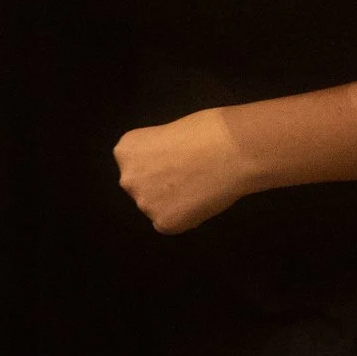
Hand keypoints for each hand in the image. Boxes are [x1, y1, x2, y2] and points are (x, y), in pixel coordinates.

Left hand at [114, 109, 254, 234]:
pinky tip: (201, 200)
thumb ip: (156, 156)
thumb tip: (163, 175)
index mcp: (126, 151)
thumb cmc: (206, 131)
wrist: (231, 150)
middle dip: (161, 186)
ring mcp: (144, 203)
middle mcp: (127, 178)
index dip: (160, 164)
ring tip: (199, 186)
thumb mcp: (167, 134)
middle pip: (143, 188)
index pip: (136, 166)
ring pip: (157, 208)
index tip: (177, 158)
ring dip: (174, 203)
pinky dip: (187, 217)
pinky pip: (173, 224)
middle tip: (188, 176)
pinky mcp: (163, 223)